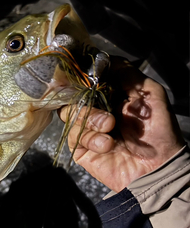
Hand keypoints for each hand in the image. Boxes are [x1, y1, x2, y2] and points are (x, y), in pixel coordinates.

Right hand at [58, 57, 184, 192]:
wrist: (156, 168)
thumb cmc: (158, 132)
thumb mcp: (151, 94)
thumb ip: (129, 75)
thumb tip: (106, 59)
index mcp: (111, 94)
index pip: (87, 78)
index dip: (82, 75)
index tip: (83, 74)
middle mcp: (96, 108)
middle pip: (72, 94)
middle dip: (87, 102)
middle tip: (107, 115)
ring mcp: (87, 128)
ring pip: (70, 113)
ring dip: (90, 120)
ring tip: (109, 129)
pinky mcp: (81, 147)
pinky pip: (73, 135)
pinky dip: (91, 139)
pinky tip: (108, 145)